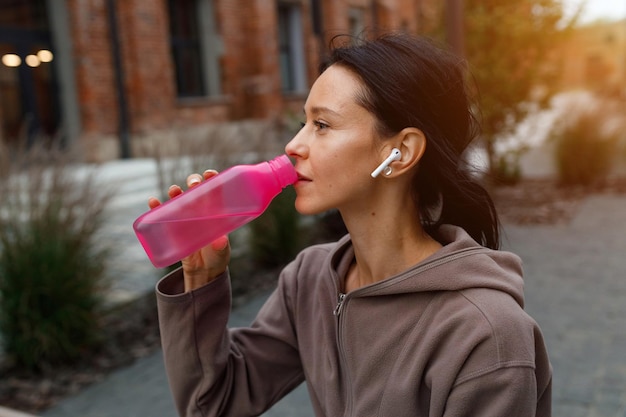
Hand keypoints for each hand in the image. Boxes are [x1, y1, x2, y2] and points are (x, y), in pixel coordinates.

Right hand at [148, 170, 230, 291]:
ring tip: (173, 190)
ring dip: (175, 191)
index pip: (215, 189)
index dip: (212, 178)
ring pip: (179, 198)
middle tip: (193, 184)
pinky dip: (157, 206)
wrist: (203, 271)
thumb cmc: (217, 256)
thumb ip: (221, 246)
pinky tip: (153, 201)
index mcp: (216, 211)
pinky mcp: (174, 227)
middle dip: (193, 182)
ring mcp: (186, 217)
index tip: (209, 174)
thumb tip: (220, 241)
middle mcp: (201, 210)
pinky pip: (163, 213)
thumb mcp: (222, 251)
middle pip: (196, 189)